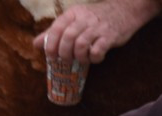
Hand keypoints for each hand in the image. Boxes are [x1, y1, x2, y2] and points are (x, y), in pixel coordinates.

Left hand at [35, 0, 161, 63]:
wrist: (126, 10)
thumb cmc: (94, 19)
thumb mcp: (74, 20)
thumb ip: (55, 31)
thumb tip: (35, 44)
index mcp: (73, 13)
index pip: (56, 28)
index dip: (50, 45)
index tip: (51, 56)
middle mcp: (85, 18)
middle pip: (68, 38)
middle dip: (64, 53)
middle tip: (66, 60)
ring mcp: (98, 27)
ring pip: (81, 44)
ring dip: (78, 57)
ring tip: (81, 59)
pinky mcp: (111, 36)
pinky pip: (98, 50)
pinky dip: (94, 58)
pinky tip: (95, 58)